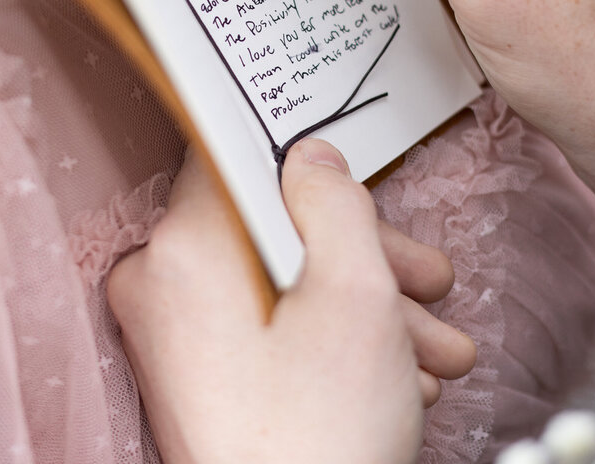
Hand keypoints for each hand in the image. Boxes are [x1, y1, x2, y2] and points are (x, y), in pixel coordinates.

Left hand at [107, 140, 475, 463]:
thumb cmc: (317, 439)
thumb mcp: (355, 296)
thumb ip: (335, 205)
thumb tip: (313, 159)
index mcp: (184, 250)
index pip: (233, 157)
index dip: (301, 159)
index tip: (351, 174)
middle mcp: (162, 287)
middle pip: (271, 230)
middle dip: (364, 255)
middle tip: (425, 280)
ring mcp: (174, 337)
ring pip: (280, 285)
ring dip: (363, 305)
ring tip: (432, 350)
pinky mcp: (195, 377)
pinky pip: (263, 331)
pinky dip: (327, 341)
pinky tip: (393, 376)